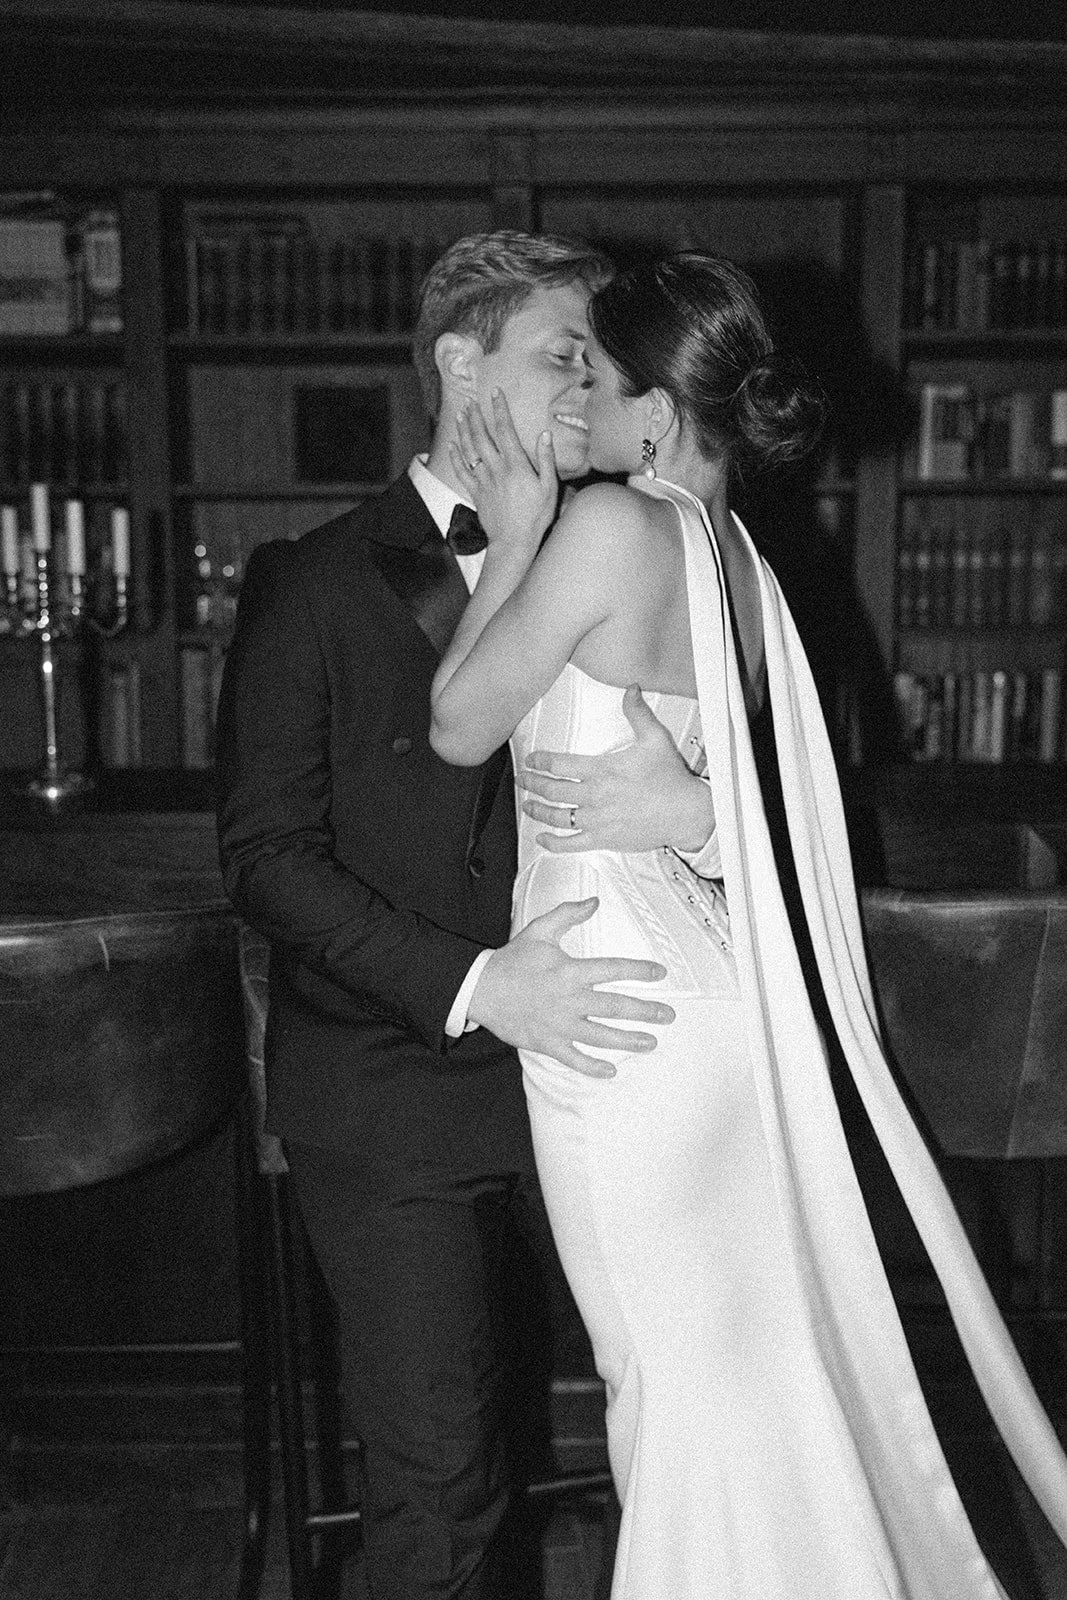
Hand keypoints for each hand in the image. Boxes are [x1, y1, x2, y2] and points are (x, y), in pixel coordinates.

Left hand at [449, 390, 557, 552]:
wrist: (514, 542)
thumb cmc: (536, 517)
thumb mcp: (550, 488)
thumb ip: (546, 460)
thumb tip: (544, 434)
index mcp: (516, 465)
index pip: (506, 430)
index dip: (500, 409)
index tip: (496, 393)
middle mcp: (496, 469)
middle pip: (482, 436)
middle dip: (476, 416)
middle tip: (471, 400)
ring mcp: (483, 481)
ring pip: (469, 450)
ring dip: (464, 430)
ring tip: (460, 414)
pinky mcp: (475, 493)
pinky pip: (462, 471)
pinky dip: (456, 457)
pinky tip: (452, 445)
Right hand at [466, 897, 674, 1078]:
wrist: (480, 989)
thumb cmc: (512, 960)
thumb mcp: (539, 930)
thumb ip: (568, 915)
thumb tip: (595, 901)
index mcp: (571, 971)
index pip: (614, 969)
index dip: (640, 970)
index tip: (660, 973)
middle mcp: (570, 999)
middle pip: (616, 1007)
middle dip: (646, 1011)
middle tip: (669, 1015)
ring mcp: (560, 1024)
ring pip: (601, 1036)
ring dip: (629, 1041)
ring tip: (651, 1042)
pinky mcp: (548, 1043)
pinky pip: (575, 1059)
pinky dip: (593, 1067)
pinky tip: (611, 1071)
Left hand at [520, 685, 714, 854]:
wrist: (686, 813)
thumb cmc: (671, 778)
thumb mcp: (656, 738)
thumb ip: (638, 713)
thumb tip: (631, 688)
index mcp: (602, 769)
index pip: (559, 763)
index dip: (540, 761)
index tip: (531, 759)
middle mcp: (594, 795)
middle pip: (552, 789)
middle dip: (532, 784)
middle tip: (522, 780)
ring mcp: (597, 820)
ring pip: (556, 816)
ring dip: (537, 810)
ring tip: (527, 805)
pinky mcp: (603, 839)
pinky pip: (570, 844)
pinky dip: (552, 843)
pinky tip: (542, 838)